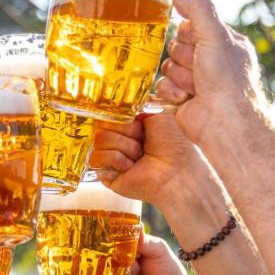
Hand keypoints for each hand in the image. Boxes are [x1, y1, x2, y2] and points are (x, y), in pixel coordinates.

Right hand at [90, 113, 209, 206]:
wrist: (177, 170)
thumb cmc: (173, 144)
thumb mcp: (157, 112)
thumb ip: (136, 103)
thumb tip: (117, 101)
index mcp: (128, 124)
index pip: (108, 110)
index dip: (121, 115)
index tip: (137, 120)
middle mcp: (117, 139)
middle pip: (102, 123)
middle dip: (127, 130)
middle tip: (142, 141)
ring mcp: (109, 156)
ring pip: (100, 139)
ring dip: (126, 146)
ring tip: (139, 155)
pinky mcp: (105, 173)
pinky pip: (97, 157)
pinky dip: (118, 159)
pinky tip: (131, 166)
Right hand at [154, 0, 266, 145]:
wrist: (224, 122)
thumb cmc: (227, 79)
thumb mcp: (216, 34)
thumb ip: (198, 9)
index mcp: (224, 43)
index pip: (193, 25)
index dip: (191, 34)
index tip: (200, 44)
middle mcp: (210, 61)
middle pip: (177, 44)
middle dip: (185, 57)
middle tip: (201, 69)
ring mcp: (195, 81)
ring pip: (168, 65)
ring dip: (180, 75)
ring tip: (196, 87)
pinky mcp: (181, 98)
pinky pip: (162, 85)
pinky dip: (172, 91)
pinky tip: (186, 98)